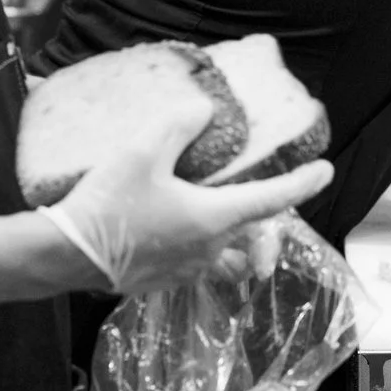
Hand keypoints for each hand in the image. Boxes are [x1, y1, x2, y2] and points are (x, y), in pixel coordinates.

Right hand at [38, 100, 331, 296]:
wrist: (65, 255)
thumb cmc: (108, 205)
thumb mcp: (141, 151)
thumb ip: (178, 126)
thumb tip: (203, 109)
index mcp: (213, 218)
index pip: (271, 200)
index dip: (302, 184)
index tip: (325, 172)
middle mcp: (208, 250)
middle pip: (251, 235)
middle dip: (263, 220)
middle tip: (260, 197)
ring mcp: (185, 271)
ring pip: (225, 257)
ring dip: (233, 241)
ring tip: (220, 219)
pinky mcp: (160, 281)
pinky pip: (195, 266)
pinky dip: (199, 250)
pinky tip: (175, 232)